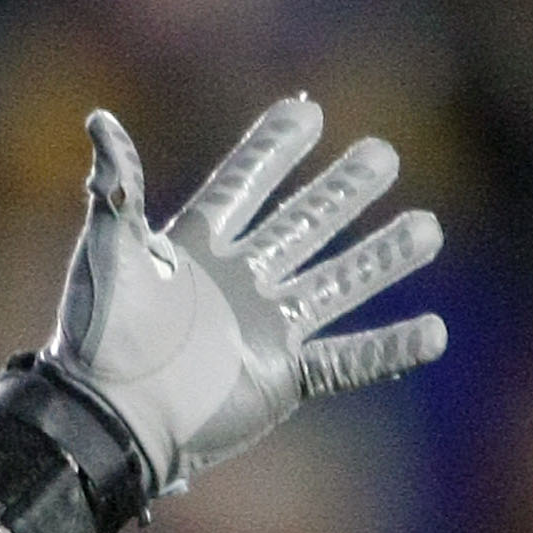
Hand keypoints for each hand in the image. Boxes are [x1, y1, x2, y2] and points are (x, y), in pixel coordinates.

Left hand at [47, 97, 445, 493]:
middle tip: (383, 154)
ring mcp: (265, 330)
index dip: (272, 151)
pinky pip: (347, 360)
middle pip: (305, 225)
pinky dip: (389, 348)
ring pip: (338, 283)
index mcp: (196, 249)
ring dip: (382, 258)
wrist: (111, 419)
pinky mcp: (282, 378)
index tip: (305, 114)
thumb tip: (100, 121)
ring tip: (426, 228)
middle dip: (343, 191)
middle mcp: (239, 284)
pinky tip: (433, 332)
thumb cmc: (100, 340)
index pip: (243, 186)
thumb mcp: (105, 255)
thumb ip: (116, 190)